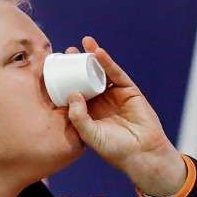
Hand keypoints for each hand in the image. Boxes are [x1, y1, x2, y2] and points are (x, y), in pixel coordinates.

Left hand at [64, 38, 186, 196]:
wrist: (141, 153)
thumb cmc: (113, 149)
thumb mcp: (89, 134)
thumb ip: (78, 117)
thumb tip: (72, 93)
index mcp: (87, 112)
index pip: (74, 92)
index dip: (66, 80)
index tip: (55, 68)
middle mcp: (100, 101)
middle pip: (86, 78)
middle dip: (78, 64)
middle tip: (67, 51)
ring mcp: (114, 95)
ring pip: (101, 73)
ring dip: (93, 57)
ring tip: (84, 43)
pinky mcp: (128, 91)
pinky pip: (116, 74)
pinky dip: (108, 62)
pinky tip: (99, 53)